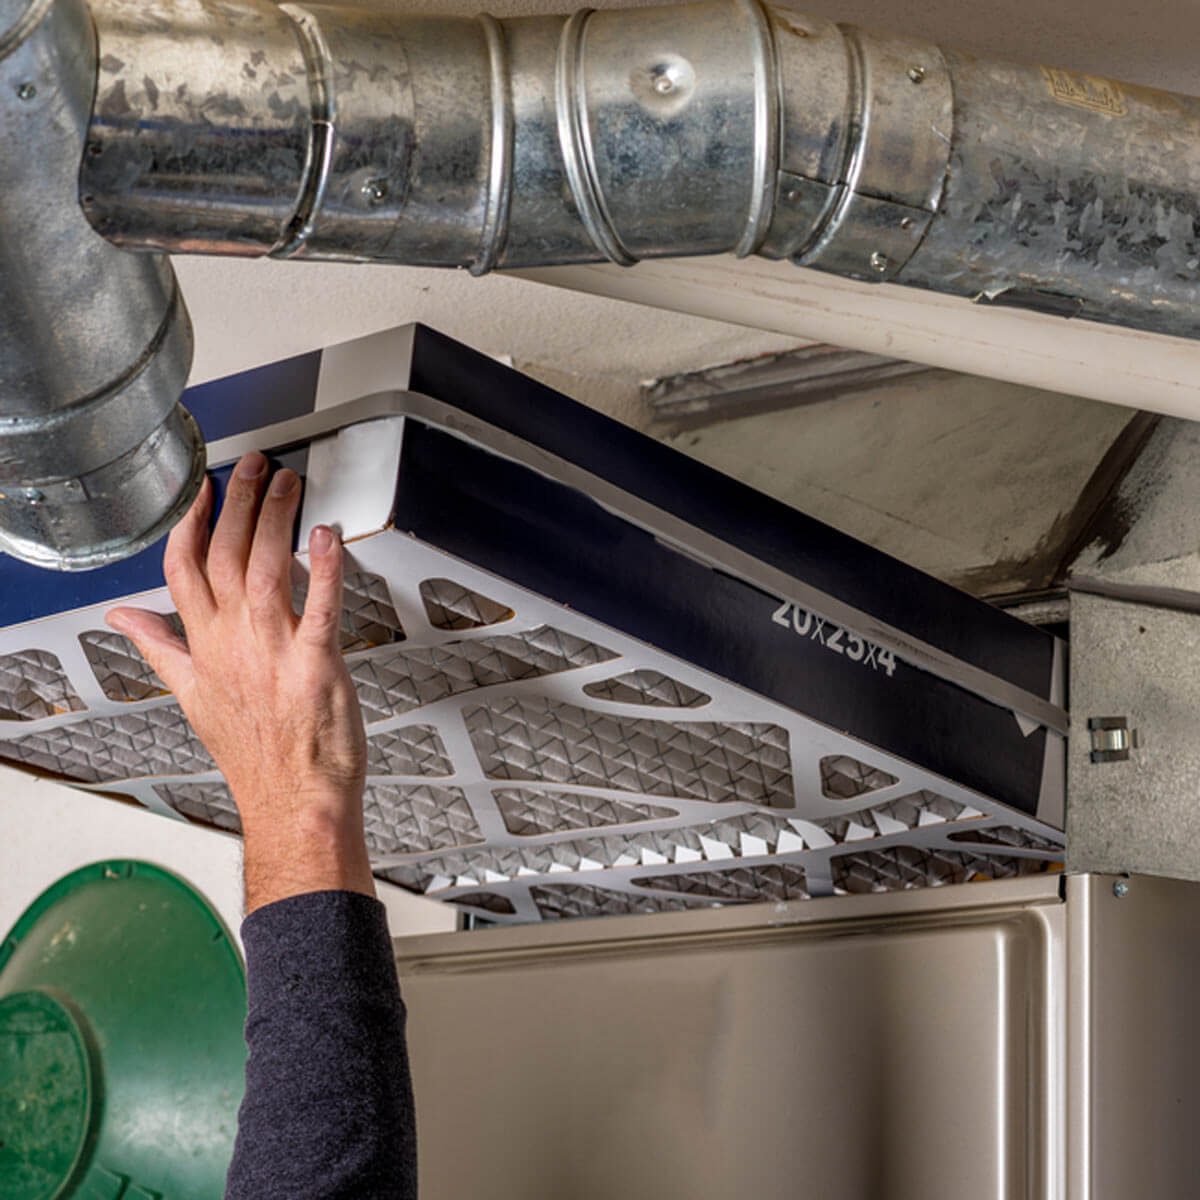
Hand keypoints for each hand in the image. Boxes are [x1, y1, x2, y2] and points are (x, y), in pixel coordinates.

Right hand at [108, 451, 375, 911]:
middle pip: (224, 556)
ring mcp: (274, 653)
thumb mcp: (192, 698)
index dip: (191, 523)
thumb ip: (159, 648)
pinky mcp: (316, 665)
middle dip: (237, 503)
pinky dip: (326, 568)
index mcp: (203, 648)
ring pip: (265, 569)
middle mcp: (233, 643)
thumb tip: (122, 618)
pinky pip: (320, 607)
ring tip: (287, 482)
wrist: (292, 803)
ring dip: (276, 520)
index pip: (183, 570)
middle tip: (253, 464)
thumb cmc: (254, 754)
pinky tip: (330, 534)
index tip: (203, 489)